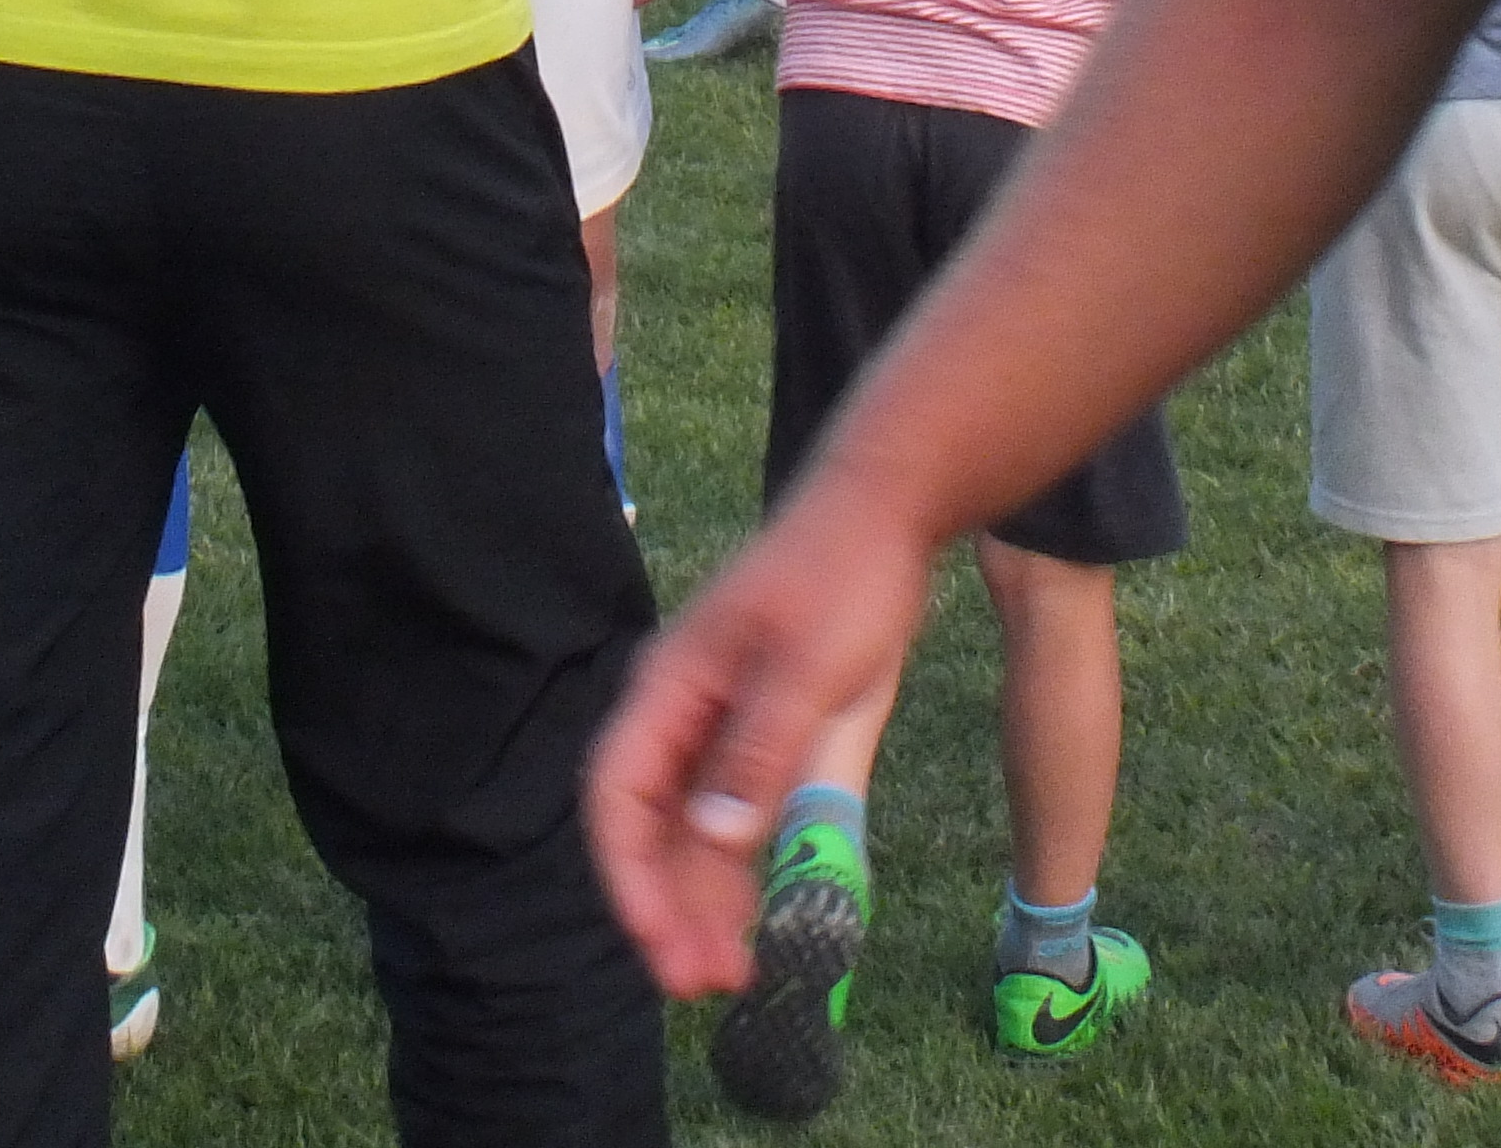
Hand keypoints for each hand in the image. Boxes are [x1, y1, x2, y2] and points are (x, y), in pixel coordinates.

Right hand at [585, 476, 937, 993]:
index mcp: (669, 688)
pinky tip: (754, 923)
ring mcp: (719, 726)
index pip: (617, 795)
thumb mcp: (808, 665)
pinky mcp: (760, 733)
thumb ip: (760, 750)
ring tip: (732, 977)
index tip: (658, 943)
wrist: (884, 515)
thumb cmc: (841, 575)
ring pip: (691, 833)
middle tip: (701, 984)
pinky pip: (733, 818)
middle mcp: (681, 713)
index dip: (628, 875)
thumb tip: (714, 837)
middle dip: (667, 907)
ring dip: (703, 902)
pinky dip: (737, 872)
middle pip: (651, 827)